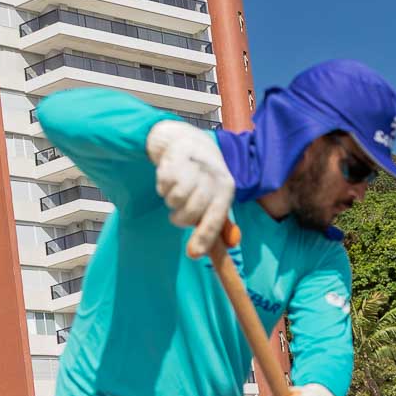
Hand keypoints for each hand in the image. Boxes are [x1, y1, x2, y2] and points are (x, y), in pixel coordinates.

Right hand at [146, 119, 232, 257]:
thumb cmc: (203, 177)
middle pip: (191, 213)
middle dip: (180, 218)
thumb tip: (233, 244)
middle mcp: (212, 177)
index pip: (216, 218)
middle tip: (178, 213)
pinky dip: (162, 187)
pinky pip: (163, 186)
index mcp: (226, 188)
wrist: (188, 141)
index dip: (204, 237)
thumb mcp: (216, 197)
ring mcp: (194, 166)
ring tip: (176, 191)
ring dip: (171, 201)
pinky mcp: (176, 157)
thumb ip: (220, 222)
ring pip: (175, 200)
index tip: (193, 254)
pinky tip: (169, 177)